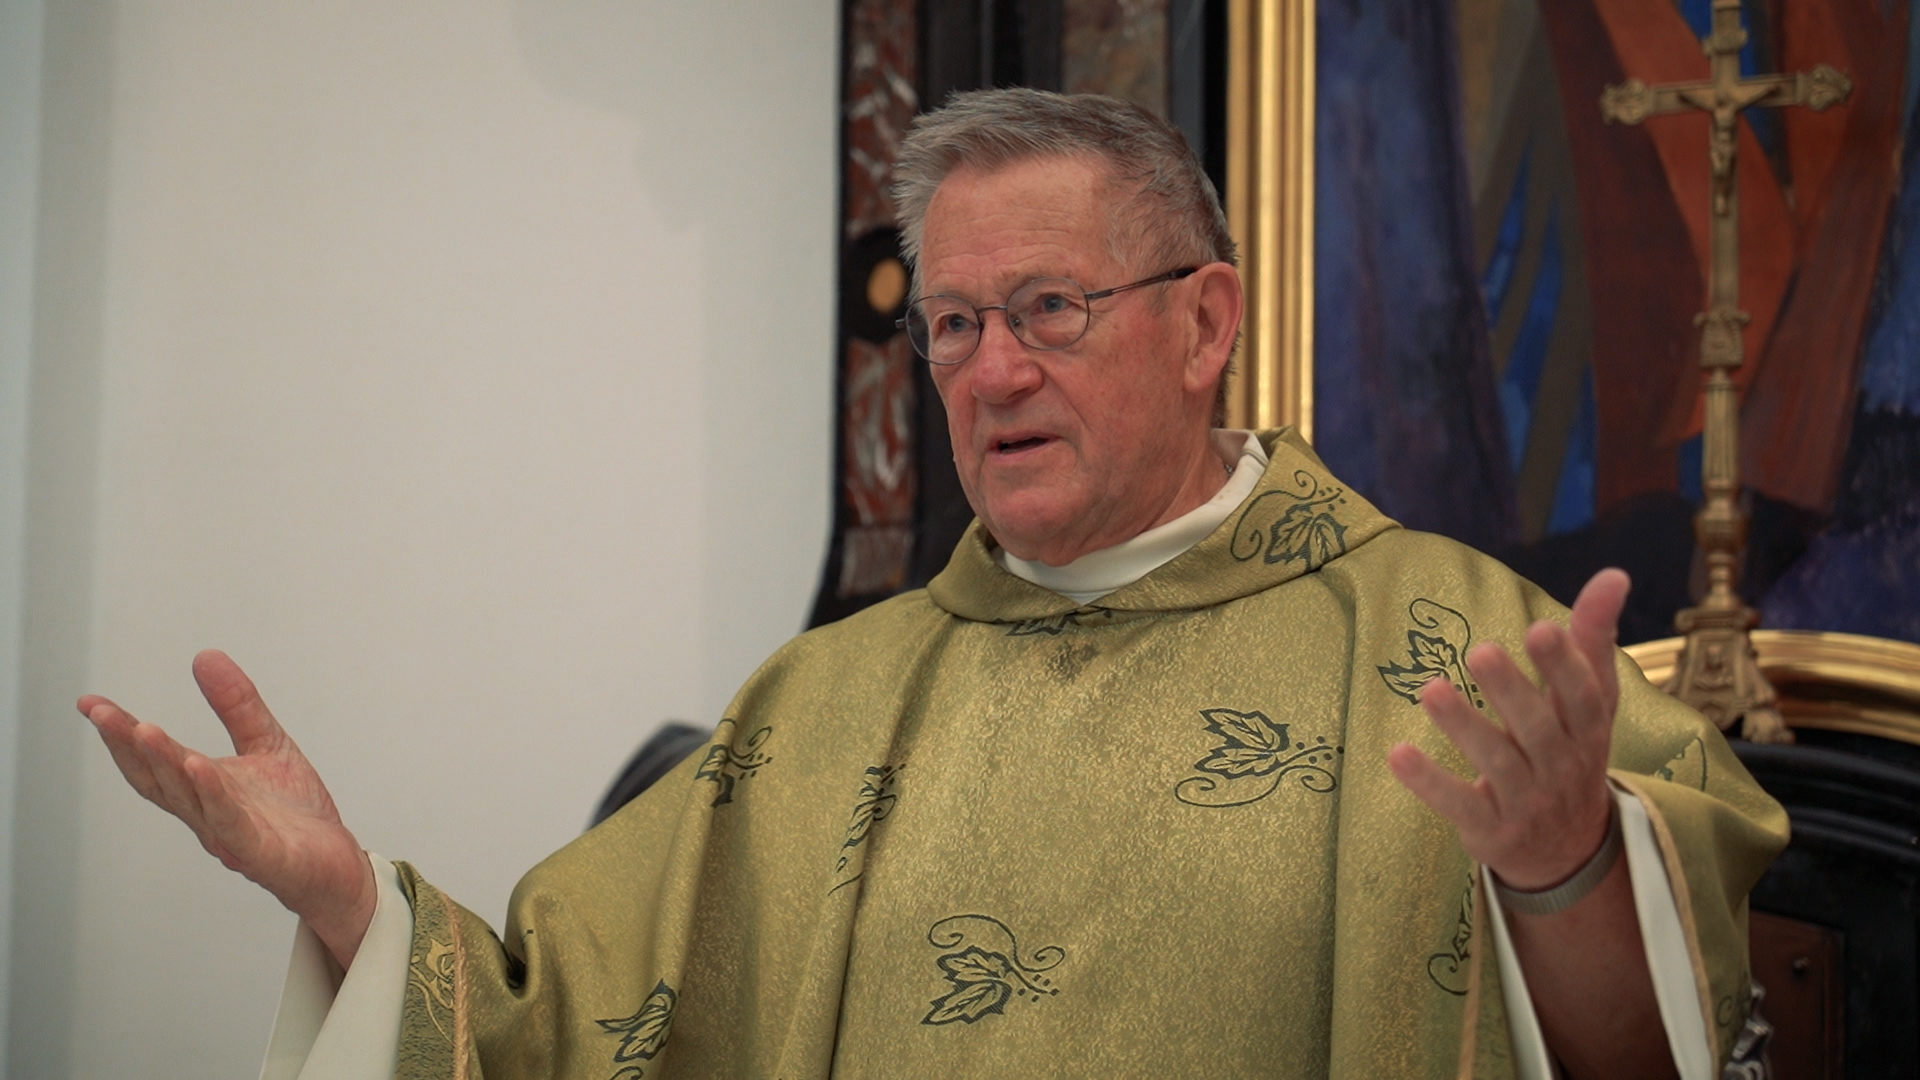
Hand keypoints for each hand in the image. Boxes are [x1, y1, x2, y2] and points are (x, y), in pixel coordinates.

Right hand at [79, 649, 376, 966]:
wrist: (337, 866)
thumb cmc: (295, 815)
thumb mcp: (266, 744)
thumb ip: (236, 705)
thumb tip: (205, 656)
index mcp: (203, 790)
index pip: (153, 760)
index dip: (120, 734)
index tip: (90, 704)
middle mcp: (206, 814)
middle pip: (158, 780)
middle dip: (128, 746)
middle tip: (102, 714)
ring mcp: (230, 836)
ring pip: (188, 799)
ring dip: (165, 763)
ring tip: (144, 729)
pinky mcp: (260, 853)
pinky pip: (231, 822)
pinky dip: (213, 794)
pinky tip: (200, 765)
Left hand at [1387, 569, 1628, 891]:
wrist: (1568, 853)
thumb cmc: (1571, 753)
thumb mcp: (1591, 703)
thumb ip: (1592, 640)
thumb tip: (1614, 574)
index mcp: (1587, 732)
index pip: (1583, 697)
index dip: (1564, 664)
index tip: (1541, 626)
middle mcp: (1561, 766)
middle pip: (1538, 728)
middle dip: (1511, 691)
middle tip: (1481, 652)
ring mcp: (1526, 801)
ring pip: (1496, 764)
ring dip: (1463, 727)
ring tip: (1431, 690)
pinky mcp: (1490, 830)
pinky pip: (1459, 805)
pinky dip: (1429, 782)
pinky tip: (1397, 753)